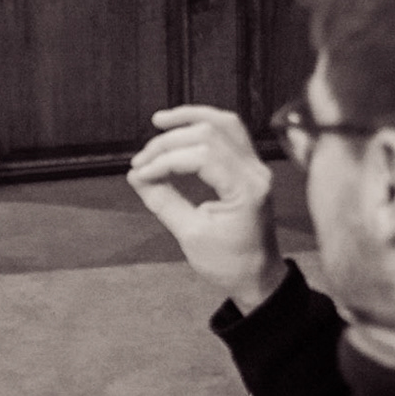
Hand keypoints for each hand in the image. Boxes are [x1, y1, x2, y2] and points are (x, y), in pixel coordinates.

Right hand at [126, 105, 286, 312]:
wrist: (258, 276)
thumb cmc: (228, 262)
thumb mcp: (190, 235)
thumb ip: (163, 201)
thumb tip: (136, 176)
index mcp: (245, 189)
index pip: (202, 156)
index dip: (165, 160)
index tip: (140, 174)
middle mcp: (255, 170)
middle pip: (210, 134)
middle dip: (170, 142)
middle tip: (141, 161)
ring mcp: (256, 166)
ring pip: (224, 124)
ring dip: (189, 119)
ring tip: (160, 121)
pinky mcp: (250, 167)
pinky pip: (230, 133)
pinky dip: (204, 125)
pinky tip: (182, 126)